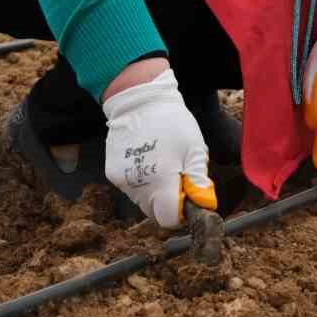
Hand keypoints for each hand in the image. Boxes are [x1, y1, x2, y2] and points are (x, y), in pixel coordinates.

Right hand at [101, 67, 216, 228]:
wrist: (138, 99)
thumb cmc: (171, 121)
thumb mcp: (195, 147)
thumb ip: (198, 179)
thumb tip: (203, 204)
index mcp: (161, 181)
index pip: (168, 218)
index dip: (180, 211)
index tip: (186, 195)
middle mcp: (137, 185)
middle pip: (154, 213)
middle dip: (167, 202)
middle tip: (176, 178)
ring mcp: (121, 180)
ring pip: (141, 201)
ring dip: (154, 191)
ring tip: (161, 163)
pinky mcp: (112, 172)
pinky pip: (130, 187)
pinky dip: (141, 180)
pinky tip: (147, 158)